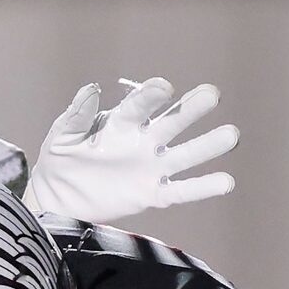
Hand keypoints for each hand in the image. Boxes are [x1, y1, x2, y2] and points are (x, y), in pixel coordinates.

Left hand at [23, 77, 238, 223]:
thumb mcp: (61, 135)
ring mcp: (150, 168)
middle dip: (191, 109)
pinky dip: (202, 187)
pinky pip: (181, 191)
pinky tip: (226, 182)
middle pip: (172, 123)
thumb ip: (77, 114)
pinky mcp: (152, 194)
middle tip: (212, 94)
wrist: (57, 199)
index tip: (165, 88)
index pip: (141, 105)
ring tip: (231, 135)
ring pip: (185, 155)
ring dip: (208, 146)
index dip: (152, 96)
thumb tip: (92, 88)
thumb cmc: (60, 159)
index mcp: (121, 122)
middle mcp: (143, 141)